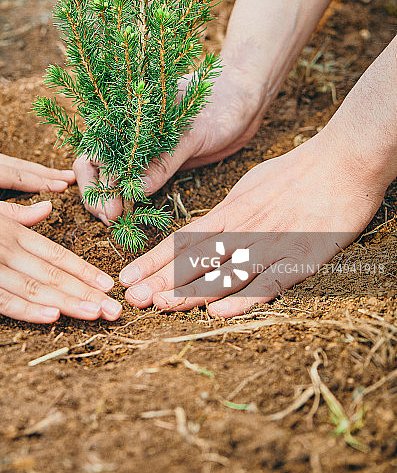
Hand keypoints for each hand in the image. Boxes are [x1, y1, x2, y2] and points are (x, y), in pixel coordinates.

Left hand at [0, 99, 74, 198]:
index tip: (66, 186)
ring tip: (51, 174)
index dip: (41, 182)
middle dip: (45, 174)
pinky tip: (11, 173)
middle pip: (17, 166)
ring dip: (32, 170)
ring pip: (8, 163)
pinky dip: (13, 169)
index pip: (13, 175)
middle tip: (72, 178)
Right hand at [0, 169, 120, 322]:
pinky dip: (29, 310)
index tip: (108, 284)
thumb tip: (47, 209)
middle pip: (54, 274)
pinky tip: (52, 317)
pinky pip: (3, 301)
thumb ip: (18, 213)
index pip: (57, 254)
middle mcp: (6, 249)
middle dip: (88, 292)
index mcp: (11, 231)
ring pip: (36, 289)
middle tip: (117, 309)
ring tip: (97, 315)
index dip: (84, 270)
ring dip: (69, 303)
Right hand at [74, 67, 265, 224]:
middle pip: (95, 168)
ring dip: (112, 201)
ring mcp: (143, 150)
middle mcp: (129, 132)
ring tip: (119, 223)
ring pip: (114, 178)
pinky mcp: (160, 163)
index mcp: (127, 114)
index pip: (96, 151)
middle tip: (112, 220)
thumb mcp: (190, 133)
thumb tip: (134, 191)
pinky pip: (138, 184)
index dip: (98, 182)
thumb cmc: (219, 103)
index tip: (110, 208)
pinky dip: (132, 201)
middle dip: (98, 196)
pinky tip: (134, 216)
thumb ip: (163, 162)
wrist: (246, 100)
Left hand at [119, 129, 383, 317]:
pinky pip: (269, 281)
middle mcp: (245, 228)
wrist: (343, 161)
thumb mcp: (253, 185)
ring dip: (192, 291)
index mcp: (232, 210)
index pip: (184, 239)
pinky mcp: (300, 257)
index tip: (128, 277)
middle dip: (162, 280)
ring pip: (226, 272)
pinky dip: (243, 297)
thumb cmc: (298, 171)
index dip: (154, 260)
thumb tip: (209, 226)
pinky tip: (219, 311)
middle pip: (196, 258)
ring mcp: (271, 244)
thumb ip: (231, 209)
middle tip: (131, 299)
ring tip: (160, 306)